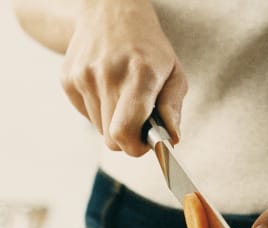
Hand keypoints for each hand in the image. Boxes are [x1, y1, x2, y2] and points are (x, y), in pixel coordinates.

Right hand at [60, 0, 186, 155]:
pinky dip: (99, 112)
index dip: (135, 148)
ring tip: (124, 99)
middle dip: (128, 139)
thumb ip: (172, 109)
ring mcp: (83, 76)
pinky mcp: (67, 79)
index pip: (124, 132)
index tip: (145, 144)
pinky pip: (87, 116)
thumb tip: (171, 139)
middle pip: (112, 139)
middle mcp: (107, 75)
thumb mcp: (174, 74)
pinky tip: (108, 91)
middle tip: (139, 123)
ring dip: (114, 124)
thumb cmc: (150, 49)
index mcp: (139, 76)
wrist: (111, 12)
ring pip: (100, 130)